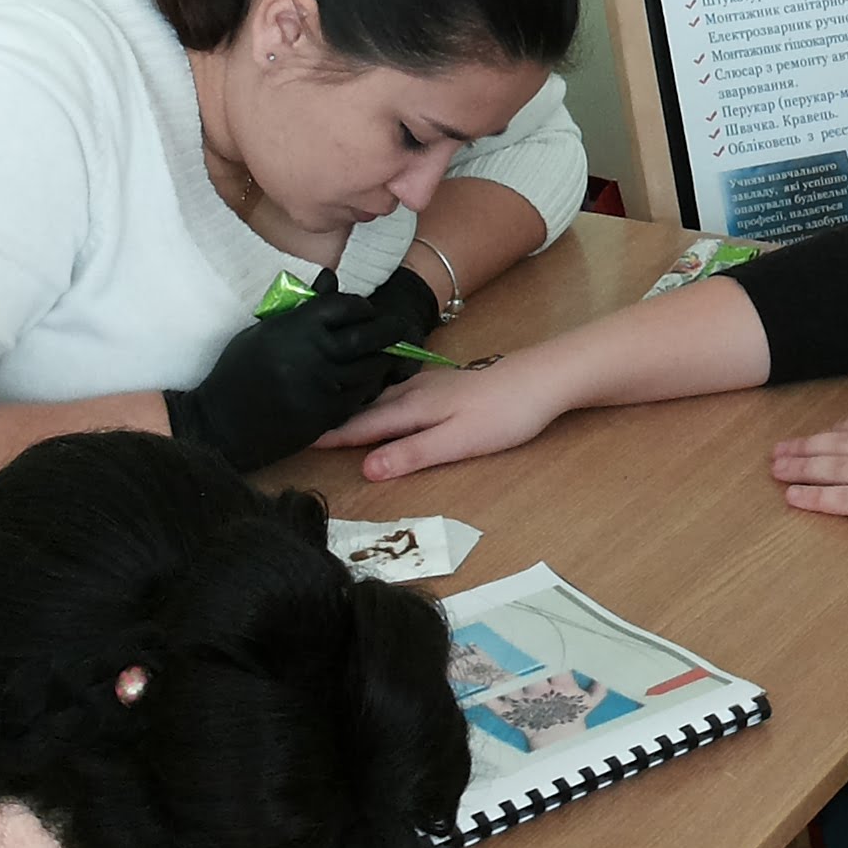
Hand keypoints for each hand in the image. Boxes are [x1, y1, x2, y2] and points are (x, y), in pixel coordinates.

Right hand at [164, 280, 417, 471]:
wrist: (221, 422)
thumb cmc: (239, 371)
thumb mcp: (265, 331)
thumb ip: (302, 307)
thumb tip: (331, 278)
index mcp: (295, 327)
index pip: (344, 306)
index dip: (361, 306)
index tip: (366, 310)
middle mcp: (312, 353)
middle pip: (366, 335)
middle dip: (389, 329)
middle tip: (399, 328)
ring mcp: (321, 385)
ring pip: (369, 368)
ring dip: (382, 360)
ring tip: (388, 354)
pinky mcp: (325, 415)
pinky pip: (359, 396)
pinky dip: (368, 386)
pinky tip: (367, 381)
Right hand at [325, 354, 571, 480]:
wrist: (547, 378)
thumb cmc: (506, 413)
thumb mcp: (458, 441)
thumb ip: (413, 453)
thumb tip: (366, 468)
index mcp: (415, 407)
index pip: (365, 424)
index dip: (334, 434)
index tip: (301, 438)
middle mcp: (418, 391)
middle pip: (370, 407)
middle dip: (339, 418)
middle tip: (307, 426)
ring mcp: (434, 384)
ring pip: (385, 396)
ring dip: (360, 407)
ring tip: (336, 416)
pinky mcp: (451, 384)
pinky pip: (402, 392)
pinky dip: (383, 399)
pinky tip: (388, 402)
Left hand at [770, 412, 847, 544]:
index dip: (838, 430)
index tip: (820, 433)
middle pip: (840, 442)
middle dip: (807, 446)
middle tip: (780, 450)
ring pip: (833, 467)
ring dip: (800, 468)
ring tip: (775, 470)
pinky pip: (843, 498)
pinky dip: (815, 497)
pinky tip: (794, 497)